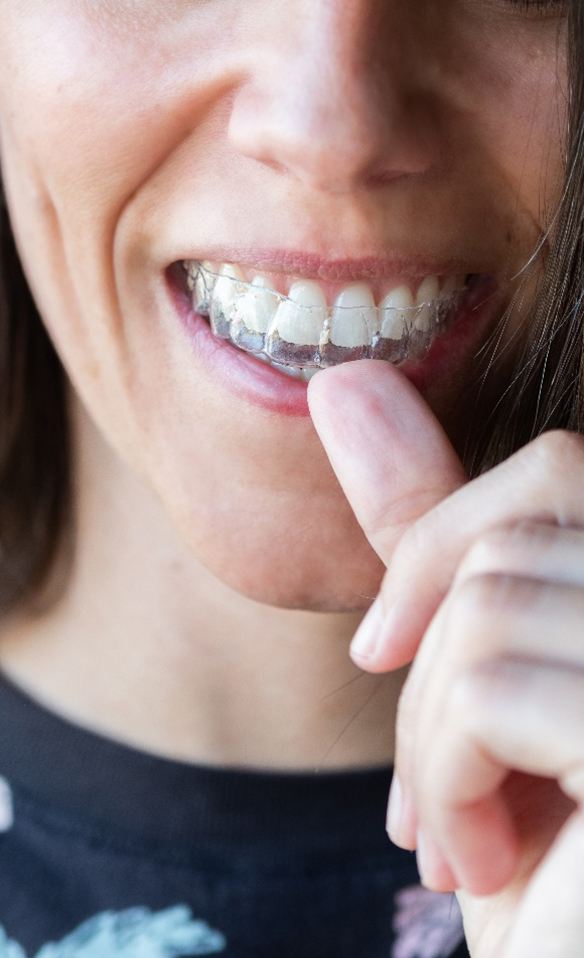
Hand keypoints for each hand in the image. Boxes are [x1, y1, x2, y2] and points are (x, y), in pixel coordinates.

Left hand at [308, 360, 583, 957]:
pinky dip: (444, 778)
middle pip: (510, 544)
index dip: (442, 541)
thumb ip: (438, 537)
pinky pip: (491, 686)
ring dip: (432, 740)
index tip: (379, 649)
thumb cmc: (540, 864)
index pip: (559, 467)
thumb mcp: (479, 683)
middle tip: (428, 790)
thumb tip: (344, 382)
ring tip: (460, 834)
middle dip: (427, 672)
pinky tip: (483, 864)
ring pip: (487, 607)